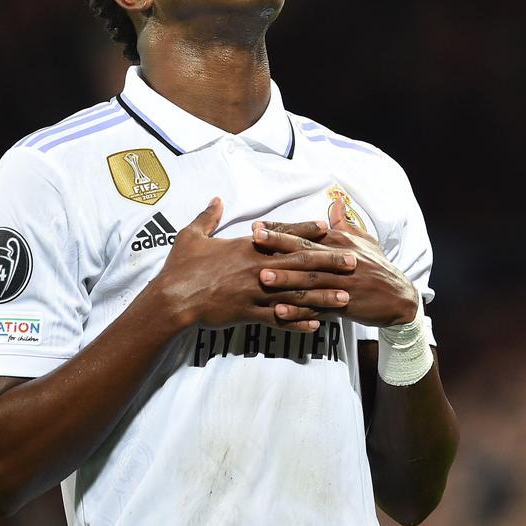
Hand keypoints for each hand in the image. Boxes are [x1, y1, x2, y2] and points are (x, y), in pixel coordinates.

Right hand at [148, 197, 356, 333]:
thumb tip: (216, 199)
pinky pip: (279, 319)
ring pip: (295, 294)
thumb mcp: (191, 236)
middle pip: (299, 264)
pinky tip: (317, 325)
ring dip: (323, 296)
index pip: (283, 236)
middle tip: (353, 263)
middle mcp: (257, 268)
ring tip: (345, 298)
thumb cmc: (181, 267)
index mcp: (246, 247)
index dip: (306, 231)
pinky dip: (299, 322)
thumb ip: (208, 216)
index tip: (327, 228)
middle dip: (328, 263)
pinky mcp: (249, 314)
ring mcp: (255, 293)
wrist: (172, 299)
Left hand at [250, 197, 418, 327]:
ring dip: (285, 280)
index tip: (258, 226)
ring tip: (262, 278)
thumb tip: (335, 202)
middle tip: (254, 241)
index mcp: (340, 242)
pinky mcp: (344, 305)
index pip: (306, 232)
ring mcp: (342, 283)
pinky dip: (299, 311)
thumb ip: (344, 223)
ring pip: (309, 280)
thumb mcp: (364, 240)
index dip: (282, 229)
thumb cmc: (378, 267)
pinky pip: (318, 308)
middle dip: (279, 246)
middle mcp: (339, 260)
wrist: (400, 297)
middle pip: (305, 251)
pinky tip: (281, 312)